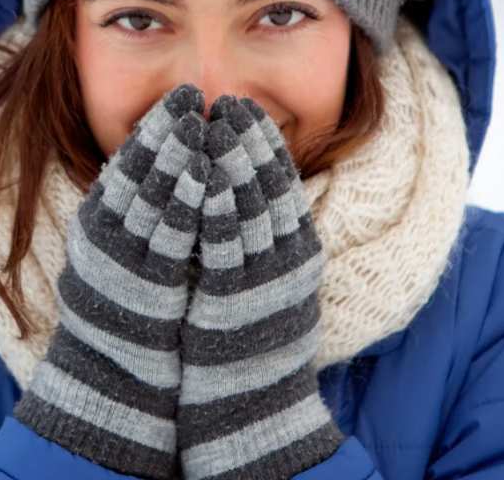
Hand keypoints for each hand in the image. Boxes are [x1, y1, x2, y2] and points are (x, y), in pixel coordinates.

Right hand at [13, 84, 209, 479]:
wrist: (112, 377)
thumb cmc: (123, 311)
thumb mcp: (117, 252)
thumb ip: (132, 212)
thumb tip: (161, 169)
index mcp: (97, 222)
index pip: (126, 162)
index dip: (154, 126)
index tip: (179, 97)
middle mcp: (104, 234)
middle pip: (137, 170)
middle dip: (166, 129)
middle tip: (191, 94)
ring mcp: (123, 257)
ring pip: (152, 194)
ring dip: (178, 154)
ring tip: (201, 122)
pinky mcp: (147, 283)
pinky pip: (171, 232)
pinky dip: (189, 198)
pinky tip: (209, 174)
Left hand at [176, 95, 342, 479]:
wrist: (252, 402)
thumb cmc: (253, 334)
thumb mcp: (271, 277)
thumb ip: (264, 234)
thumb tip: (244, 186)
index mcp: (299, 249)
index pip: (283, 182)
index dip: (264, 142)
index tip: (245, 108)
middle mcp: (287, 260)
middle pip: (269, 186)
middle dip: (248, 140)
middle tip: (228, 102)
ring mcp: (263, 279)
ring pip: (250, 207)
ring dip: (232, 162)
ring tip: (214, 123)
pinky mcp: (234, 299)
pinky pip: (225, 244)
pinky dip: (216, 206)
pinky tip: (204, 177)